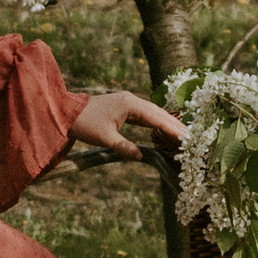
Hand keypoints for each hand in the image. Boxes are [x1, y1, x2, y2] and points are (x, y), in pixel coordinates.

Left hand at [68, 89, 186, 161]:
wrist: (65, 112)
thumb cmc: (84, 123)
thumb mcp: (104, 138)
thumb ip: (124, 147)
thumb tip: (140, 157)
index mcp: (129, 104)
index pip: (156, 118)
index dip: (172, 128)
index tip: (187, 137)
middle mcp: (131, 100)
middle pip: (159, 113)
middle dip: (175, 125)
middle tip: (192, 137)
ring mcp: (128, 102)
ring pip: (153, 114)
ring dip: (167, 123)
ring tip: (183, 135)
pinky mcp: (124, 107)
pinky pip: (145, 115)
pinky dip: (156, 123)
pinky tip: (164, 130)